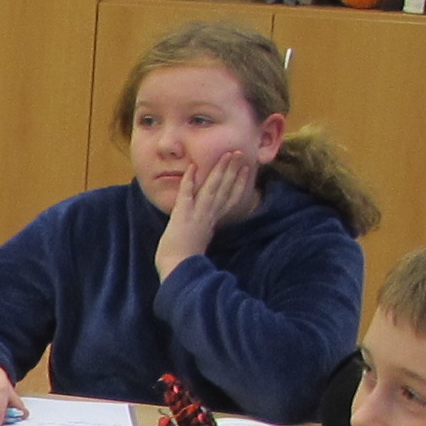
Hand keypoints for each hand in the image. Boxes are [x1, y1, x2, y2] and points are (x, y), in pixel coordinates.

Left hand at [155, 147, 258, 272]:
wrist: (178, 272)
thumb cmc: (185, 262)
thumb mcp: (200, 243)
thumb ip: (206, 232)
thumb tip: (208, 228)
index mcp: (212, 223)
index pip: (230, 199)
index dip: (240, 183)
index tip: (247, 169)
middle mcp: (208, 216)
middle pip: (224, 189)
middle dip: (233, 170)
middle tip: (241, 153)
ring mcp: (196, 215)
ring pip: (211, 188)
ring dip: (219, 171)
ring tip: (227, 155)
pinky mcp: (182, 216)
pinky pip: (186, 194)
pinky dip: (189, 181)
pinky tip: (192, 167)